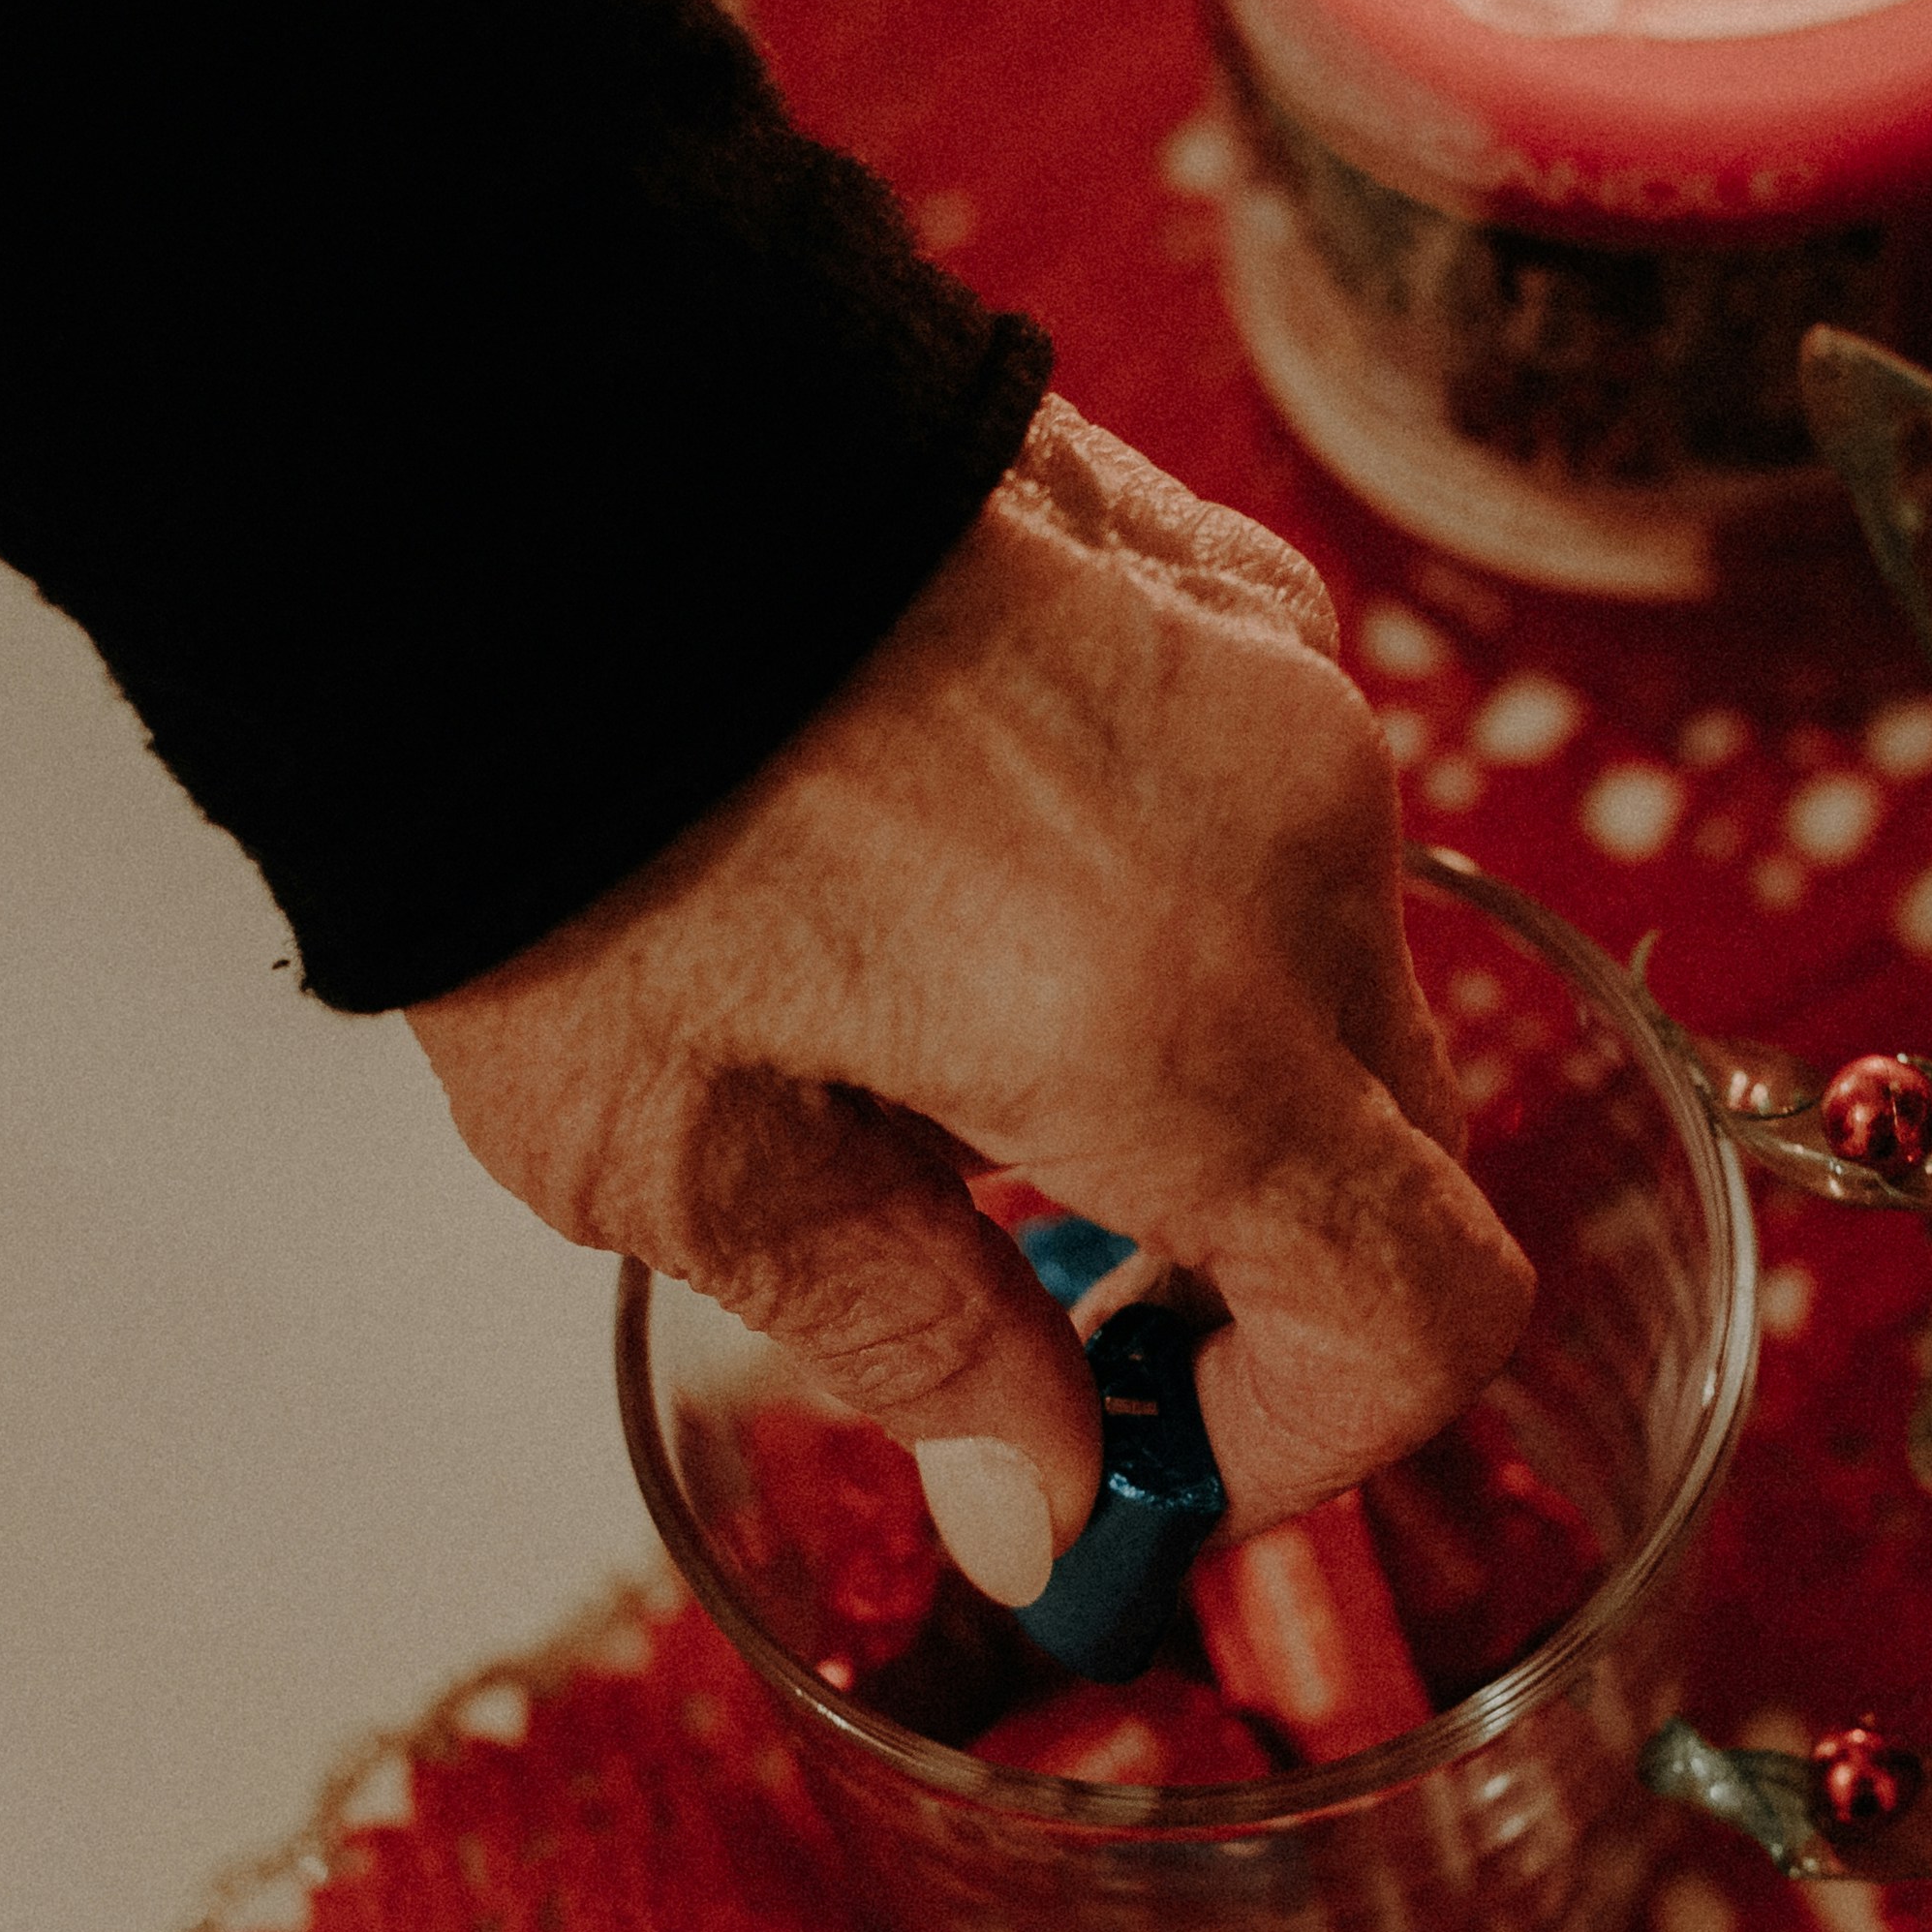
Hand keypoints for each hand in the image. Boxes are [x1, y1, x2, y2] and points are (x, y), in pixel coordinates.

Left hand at [409, 398, 1535, 1601]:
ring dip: (1224, 1077)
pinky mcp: (1236, 579)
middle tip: (1056, 1297)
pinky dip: (1195, 909)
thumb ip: (914, 1342)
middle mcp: (1287, 850)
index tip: (1166, 1454)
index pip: (1426, 1309)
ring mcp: (1283, 688)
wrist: (505, 430)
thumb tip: (1047, 1501)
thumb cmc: (556, 799)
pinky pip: (1289, 815)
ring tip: (971, 1061)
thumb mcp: (678, 1153)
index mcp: (1172, 1025)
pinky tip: (989, 885)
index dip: (1321, 1436)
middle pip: (1401, 1152)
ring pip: (1348, 978)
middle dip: (1262, 1267)